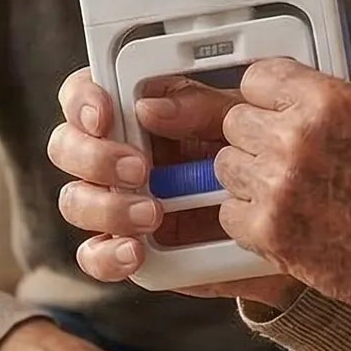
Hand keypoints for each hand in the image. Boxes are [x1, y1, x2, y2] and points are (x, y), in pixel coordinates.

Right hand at [48, 67, 304, 307]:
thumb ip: (200, 106)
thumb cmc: (254, 156)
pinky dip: (107, 254)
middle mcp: (112, 155)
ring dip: (106, 205)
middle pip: (66, 146)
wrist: (285, 220)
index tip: (105, 114)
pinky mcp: (125, 247)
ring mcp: (114, 202)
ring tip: (152, 213)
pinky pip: (93, 254)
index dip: (82, 100)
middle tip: (139, 168)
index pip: (83, 95)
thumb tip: (152, 106)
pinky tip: (135, 251)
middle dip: (94, 157)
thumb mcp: (237, 121)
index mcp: (132, 112)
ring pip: (74, 200)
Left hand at [216, 60, 350, 324]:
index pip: (257, 77)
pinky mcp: (267, 230)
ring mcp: (278, 186)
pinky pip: (230, 211)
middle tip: (287, 155)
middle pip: (236, 120)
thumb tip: (309, 69)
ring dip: (251, 176)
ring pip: (228, 165)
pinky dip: (251, 218)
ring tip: (290, 189)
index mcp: (328, 101)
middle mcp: (296, 138)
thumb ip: (345, 81)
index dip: (268, 95)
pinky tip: (286, 218)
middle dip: (258, 135)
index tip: (275, 108)